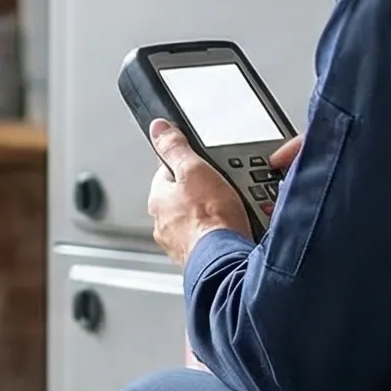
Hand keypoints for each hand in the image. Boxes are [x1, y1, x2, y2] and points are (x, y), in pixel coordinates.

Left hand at [144, 122, 304, 265]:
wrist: (225, 262)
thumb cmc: (209, 219)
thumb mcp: (194, 169)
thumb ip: (176, 147)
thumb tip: (159, 128)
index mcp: (158, 199)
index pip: (167, 172)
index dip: (187, 165)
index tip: (202, 165)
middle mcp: (163, 224)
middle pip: (183, 198)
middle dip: (201, 193)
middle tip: (222, 190)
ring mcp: (179, 243)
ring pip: (196, 220)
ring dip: (210, 216)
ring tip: (231, 212)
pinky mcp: (197, 258)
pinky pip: (208, 240)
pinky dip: (218, 236)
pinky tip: (232, 232)